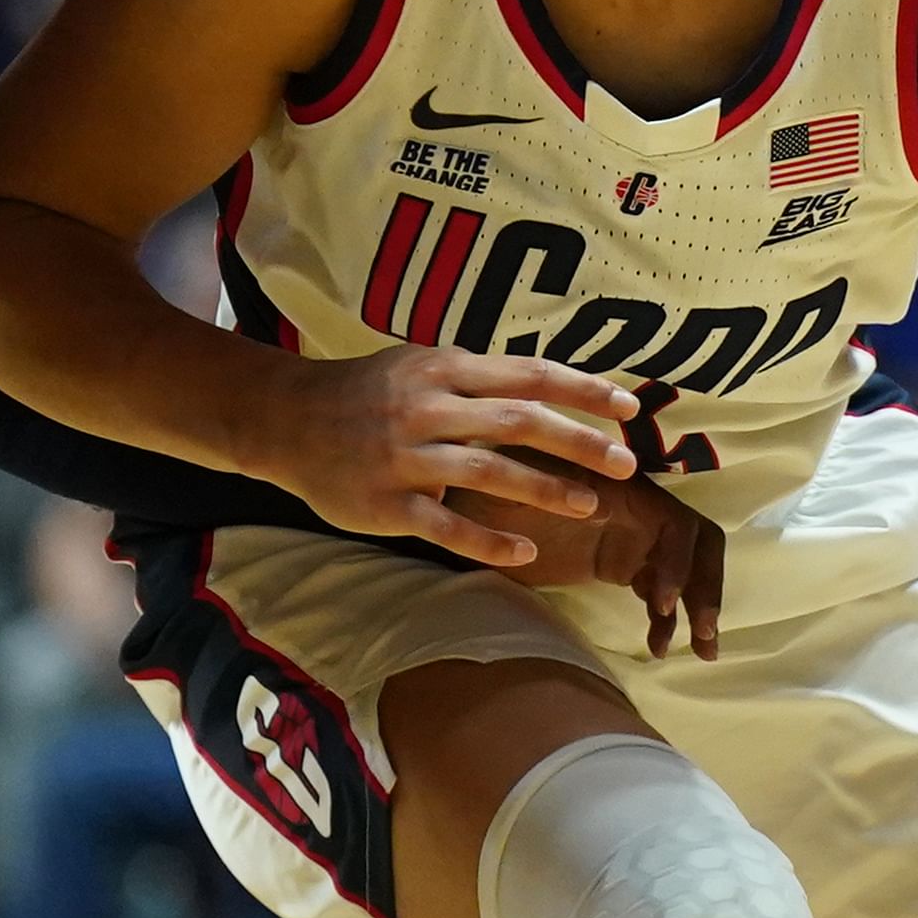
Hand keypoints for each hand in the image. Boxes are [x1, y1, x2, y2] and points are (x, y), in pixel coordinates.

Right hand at [245, 345, 639, 566]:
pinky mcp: (387, 503)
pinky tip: (526, 551)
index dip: (583, 390)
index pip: (529, 375)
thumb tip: (549, 386)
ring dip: (544, 490)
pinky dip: (488, 541)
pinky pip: (446, 526)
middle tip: (626, 463)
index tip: (630, 408)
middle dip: (579, 441)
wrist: (287, 420)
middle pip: (518, 421)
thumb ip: (479, 377)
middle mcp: (429, 408)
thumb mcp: (421, 365)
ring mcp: (406, 457)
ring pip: (487, 473)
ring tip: (590, 505)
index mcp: (445, 369)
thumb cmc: (368, 392)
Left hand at [460, 460, 728, 657]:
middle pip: (698, 545)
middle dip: (707, 586)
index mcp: (622, 490)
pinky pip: (660, 591)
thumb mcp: (508, 492)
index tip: (660, 603)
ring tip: (703, 652)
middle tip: (703, 632)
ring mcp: (634, 538)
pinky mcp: (623, 564)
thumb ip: (546, 491)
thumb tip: (594, 504)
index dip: (678, 561)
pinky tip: (655, 648)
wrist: (466, 513)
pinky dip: (667, 620)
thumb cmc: (484, 494)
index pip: (675, 522)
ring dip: (701, 606)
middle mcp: (639, 510)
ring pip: (688, 569)